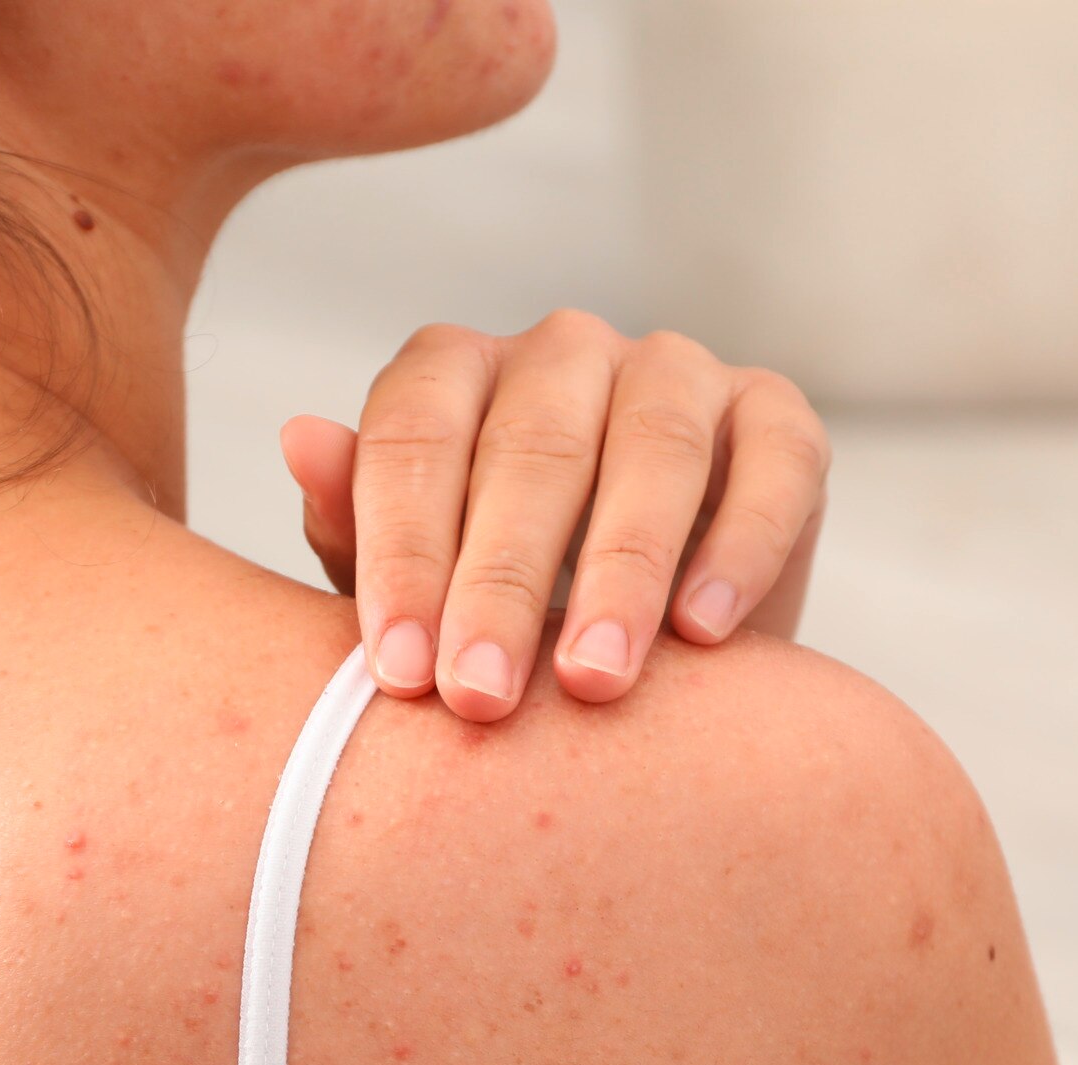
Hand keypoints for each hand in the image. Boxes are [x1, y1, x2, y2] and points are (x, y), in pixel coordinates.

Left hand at [280, 310, 828, 721]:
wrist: (656, 657)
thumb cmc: (503, 616)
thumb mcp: (418, 590)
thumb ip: (352, 526)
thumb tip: (299, 441)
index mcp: (454, 374)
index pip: (414, 435)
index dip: (405, 553)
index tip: (400, 673)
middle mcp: (561, 352)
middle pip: (530, 448)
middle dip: (502, 584)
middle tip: (481, 699)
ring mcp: (675, 373)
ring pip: (653, 447)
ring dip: (621, 572)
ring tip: (594, 683)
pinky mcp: (777, 417)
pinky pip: (771, 463)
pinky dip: (743, 545)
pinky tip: (706, 633)